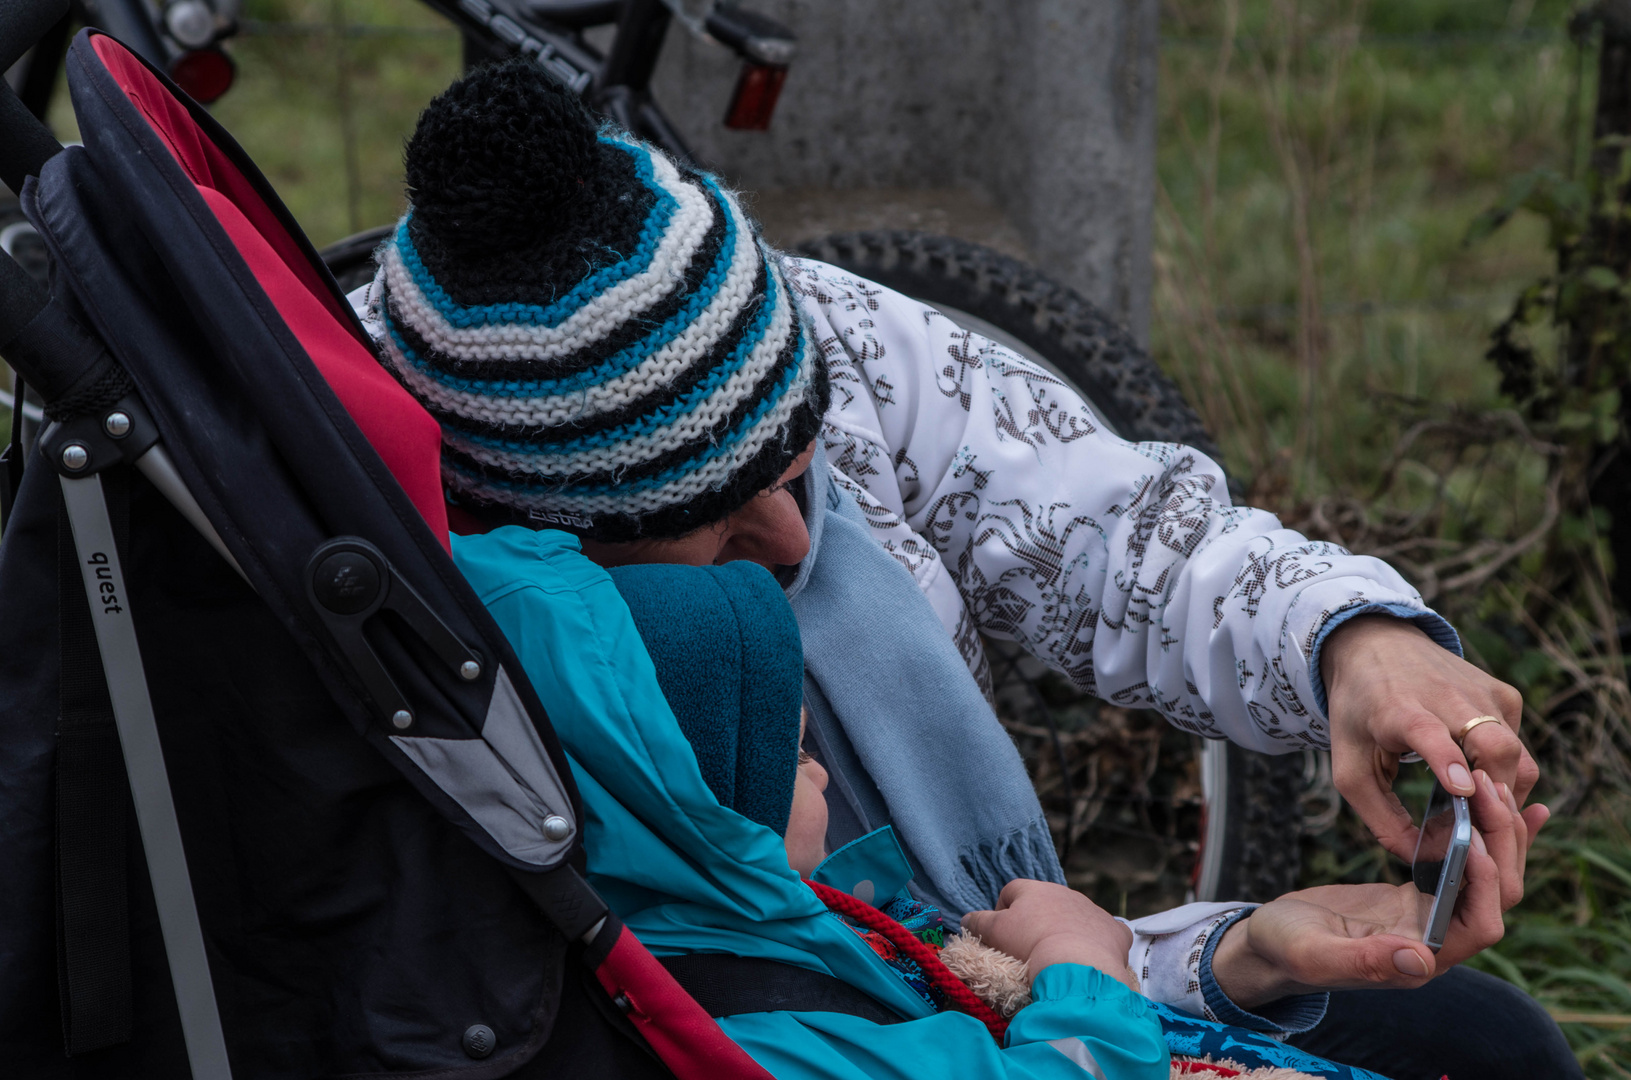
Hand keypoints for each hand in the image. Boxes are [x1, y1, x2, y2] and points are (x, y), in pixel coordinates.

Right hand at [961, 880, 1138, 991]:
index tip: (1003, 936)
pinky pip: (1106, 932)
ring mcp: (1092, 910)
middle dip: (1037, 922)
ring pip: (1076, 917)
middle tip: (1030, 950)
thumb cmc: (1030, 946)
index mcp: (1034, 889)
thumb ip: (977, 922)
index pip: (1011, 893)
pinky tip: (1092, 958)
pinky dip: (1099, 942)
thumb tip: (966, 918)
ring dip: (1067, 931)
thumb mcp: (994, 933)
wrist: (1077, 965)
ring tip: (1059, 958)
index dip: (1003, 913)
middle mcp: (1065, 892)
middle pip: (1045, 904)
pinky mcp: (1114, 930)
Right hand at [1212, 808, 1508, 1008]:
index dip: (1485, 881)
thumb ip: (1364, 961)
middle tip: (1488, 788)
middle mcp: (1438, 941)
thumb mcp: (1312, 953)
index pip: (1480, 923)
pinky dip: (1483, 835)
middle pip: (1496, 897)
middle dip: (1500, 844)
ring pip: (1487, 877)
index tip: (1469, 833)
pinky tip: (1489, 804)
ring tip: (1494, 785)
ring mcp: (1430, 917)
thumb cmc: (1284, 948)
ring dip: (1497, 833)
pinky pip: (1464, 865)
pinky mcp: (1418, 896)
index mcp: (1420, 959)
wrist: (1270, 940)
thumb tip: (1422, 961)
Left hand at [1321, 616, 1546, 862]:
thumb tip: (1424, 861)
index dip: (1447, 761)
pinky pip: (1519, 744)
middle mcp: (1446, 696)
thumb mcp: (1350, 766)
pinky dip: (1506, 771)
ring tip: (1478, 811)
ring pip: (1516, 752)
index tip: (1463, 789)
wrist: (1376, 644)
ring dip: (1504, 790)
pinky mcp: (1504, 695)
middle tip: (1479, 828)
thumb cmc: (1360, 713)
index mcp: (1398, 709)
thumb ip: (1381, 818)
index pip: (1428, 732)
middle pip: (1493, 745)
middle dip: (1496, 792)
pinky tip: (1477, 777)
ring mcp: (1482, 693)